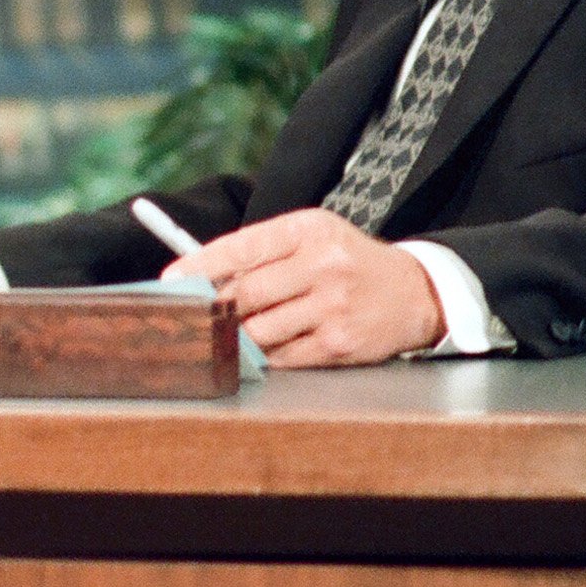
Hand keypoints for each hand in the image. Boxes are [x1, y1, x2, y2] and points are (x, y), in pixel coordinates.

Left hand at [179, 208, 446, 367]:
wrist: (415, 292)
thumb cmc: (347, 262)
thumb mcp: (312, 237)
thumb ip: (261, 251)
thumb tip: (199, 275)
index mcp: (308, 230)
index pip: (240, 247)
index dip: (199, 266)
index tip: (171, 280)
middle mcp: (322, 265)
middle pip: (243, 293)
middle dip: (211, 307)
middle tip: (188, 315)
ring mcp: (332, 306)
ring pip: (257, 330)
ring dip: (235, 336)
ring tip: (230, 332)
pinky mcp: (339, 343)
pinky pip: (281, 356)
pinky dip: (264, 356)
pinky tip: (265, 347)